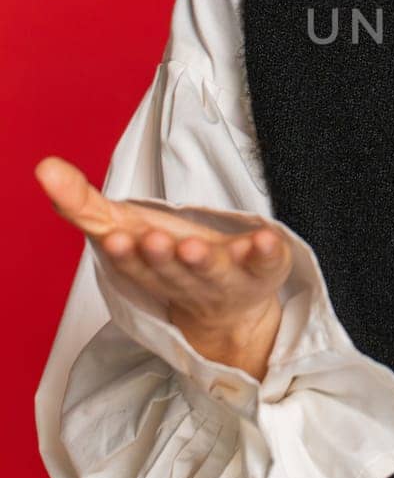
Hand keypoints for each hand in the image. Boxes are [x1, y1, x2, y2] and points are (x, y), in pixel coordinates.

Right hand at [35, 154, 290, 379]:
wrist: (227, 310)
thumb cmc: (168, 261)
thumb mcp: (122, 230)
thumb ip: (83, 204)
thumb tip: (44, 167)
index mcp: (148, 268)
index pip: (131, 263)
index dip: (125, 253)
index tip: (115, 240)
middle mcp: (184, 277)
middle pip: (171, 268)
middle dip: (161, 256)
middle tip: (155, 241)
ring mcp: (225, 276)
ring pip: (212, 270)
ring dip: (204, 259)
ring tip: (195, 246)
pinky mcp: (261, 270)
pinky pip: (266, 262)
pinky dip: (266, 252)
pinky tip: (266, 238)